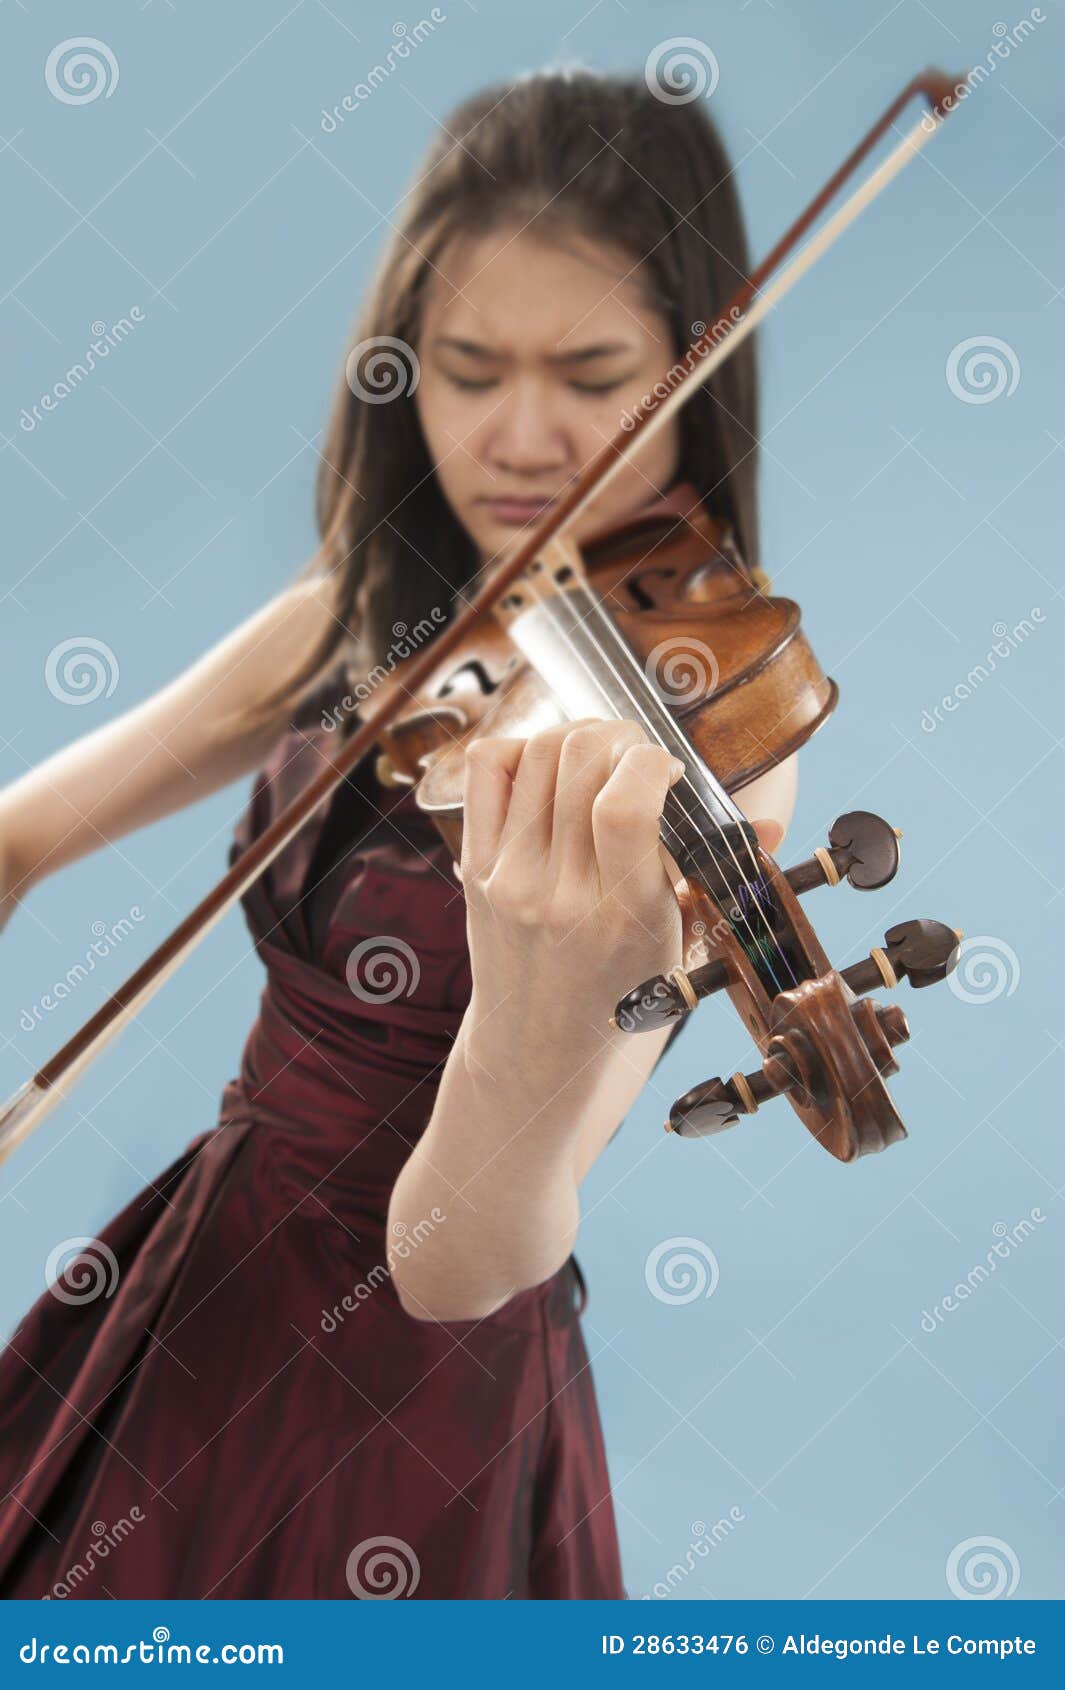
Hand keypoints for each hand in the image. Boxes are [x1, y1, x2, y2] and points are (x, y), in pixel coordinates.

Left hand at [455, 718, 779, 1086]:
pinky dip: (523, 747)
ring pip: (539, 751)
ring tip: (602, 758)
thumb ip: (722, 879)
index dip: (654, 762)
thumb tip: (772, 824)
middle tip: (638, 759)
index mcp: (622, 916)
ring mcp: (509, 877)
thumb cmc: (622, 993)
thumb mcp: (681, 945)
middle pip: (582, 760)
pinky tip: (550, 769)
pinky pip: (487, 766)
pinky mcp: (476, 865)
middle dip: (623, 738)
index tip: (672, 771)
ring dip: (581, 735)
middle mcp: (559, 894)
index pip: (626, 807)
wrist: (540, 1045)